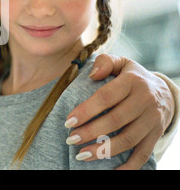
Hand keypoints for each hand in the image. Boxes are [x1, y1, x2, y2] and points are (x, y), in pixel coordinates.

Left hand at [65, 54, 174, 169]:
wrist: (164, 91)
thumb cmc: (132, 77)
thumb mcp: (121, 63)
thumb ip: (105, 62)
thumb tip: (92, 74)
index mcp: (132, 82)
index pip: (106, 97)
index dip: (86, 110)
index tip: (68, 122)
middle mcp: (145, 101)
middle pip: (115, 120)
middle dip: (90, 132)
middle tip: (71, 139)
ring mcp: (152, 120)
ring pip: (128, 139)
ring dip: (103, 150)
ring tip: (81, 155)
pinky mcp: (156, 134)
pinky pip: (143, 153)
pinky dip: (128, 166)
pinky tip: (111, 171)